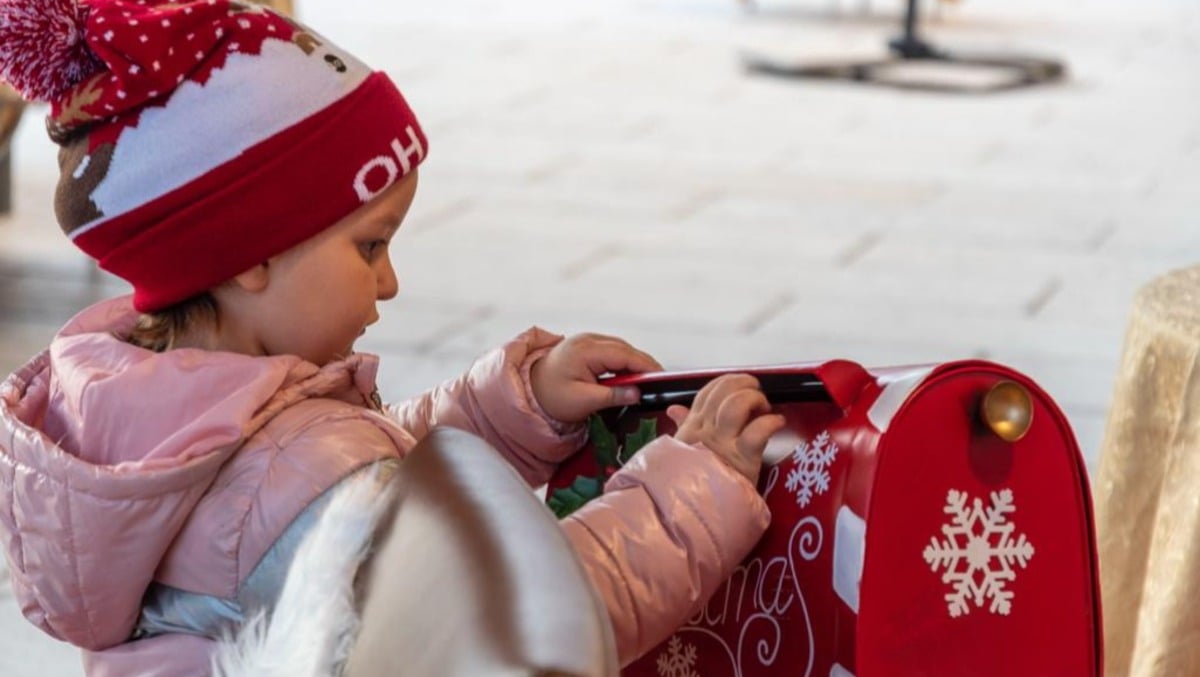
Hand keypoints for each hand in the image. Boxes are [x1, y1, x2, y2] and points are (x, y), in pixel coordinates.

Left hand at [530, 333, 662, 422]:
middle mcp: (588, 340)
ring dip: (634, 363)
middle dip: (643, 365)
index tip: (662, 377)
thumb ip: (611, 396)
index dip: (645, 366)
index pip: (624, 355)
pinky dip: (624, 362)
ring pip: (621, 349)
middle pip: (626, 349)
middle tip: (659, 383)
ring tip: (646, 381)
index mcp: (585, 351)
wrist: (530, 389)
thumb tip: (637, 393)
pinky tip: (629, 375)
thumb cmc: (552, 396)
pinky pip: (613, 351)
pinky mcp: (588, 345)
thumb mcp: (583, 401)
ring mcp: (588, 340)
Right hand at [666, 374, 785, 483]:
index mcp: (693, 425)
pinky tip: (777, 423)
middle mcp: (706, 429)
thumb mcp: (683, 451)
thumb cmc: (693, 482)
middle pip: (724, 391)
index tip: (741, 386)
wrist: (696, 511)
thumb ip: (682, 426)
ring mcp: (723, 442)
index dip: (727, 382)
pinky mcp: (743, 457)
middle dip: (745, 385)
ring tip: (765, 408)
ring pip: (738, 404)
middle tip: (757, 394)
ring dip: (755, 399)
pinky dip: (772, 422)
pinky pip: (759, 430)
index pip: (708, 391)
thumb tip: (674, 408)